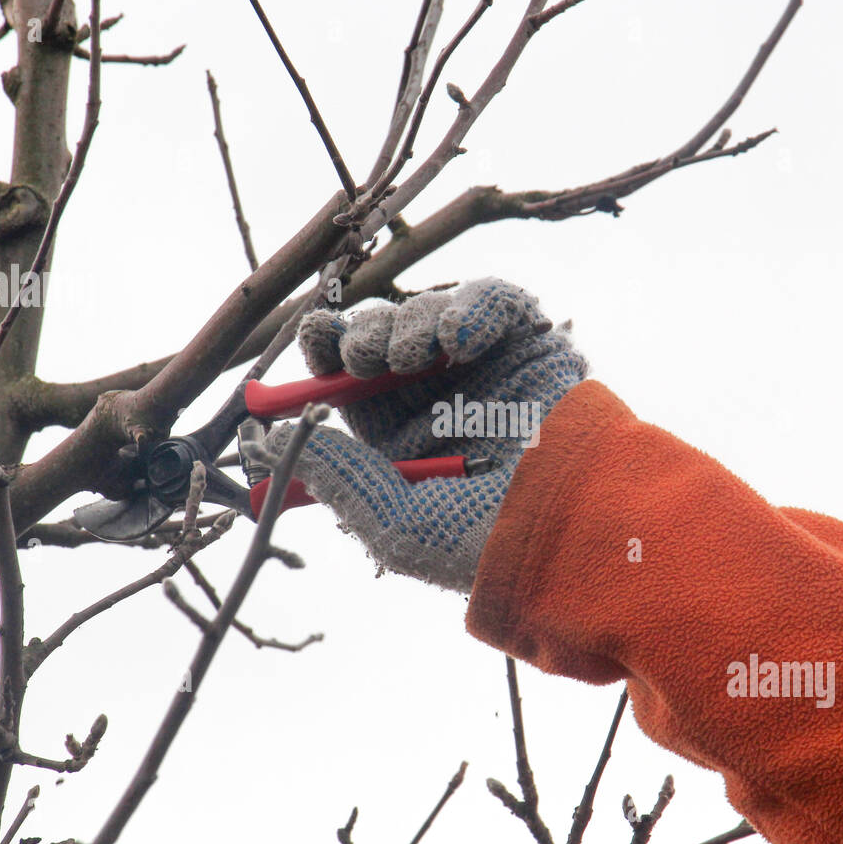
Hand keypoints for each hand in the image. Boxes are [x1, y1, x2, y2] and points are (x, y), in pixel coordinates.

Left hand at [260, 278, 586, 591]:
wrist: (576, 531)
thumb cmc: (487, 542)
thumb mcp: (394, 521)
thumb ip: (335, 477)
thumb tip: (266, 437)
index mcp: (404, 441)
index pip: (350, 384)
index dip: (325, 355)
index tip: (311, 342)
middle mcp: (442, 401)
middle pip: (383, 340)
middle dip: (361, 335)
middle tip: (357, 351)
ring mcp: (487, 370)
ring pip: (429, 313)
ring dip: (409, 323)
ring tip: (414, 354)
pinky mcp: (530, 345)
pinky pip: (493, 301)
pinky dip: (470, 307)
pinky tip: (460, 339)